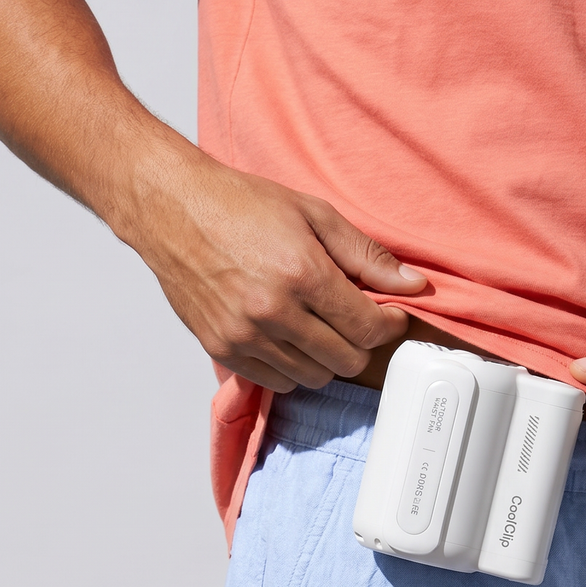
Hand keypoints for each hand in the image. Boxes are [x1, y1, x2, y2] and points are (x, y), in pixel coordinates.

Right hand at [124, 151, 427, 391]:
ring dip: (326, 358)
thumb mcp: (313, 213)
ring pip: (313, 377)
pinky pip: (277, 382)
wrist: (171, 208)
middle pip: (345, 361)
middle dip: (359, 343)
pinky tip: (288, 336)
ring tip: (318, 325)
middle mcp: (273, 311)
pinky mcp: (222, 349)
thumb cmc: (240, 205)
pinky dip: (292, 366)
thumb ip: (366, 255)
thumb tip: (414, 285)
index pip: (367, 328)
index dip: (387, 325)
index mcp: (301, 273)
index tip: (388, 315)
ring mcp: (244, 335)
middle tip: (354, 319)